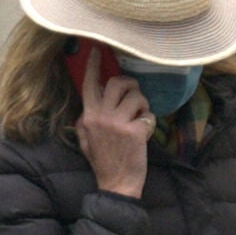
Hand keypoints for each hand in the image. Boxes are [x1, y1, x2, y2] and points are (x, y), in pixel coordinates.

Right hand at [75, 47, 155, 198]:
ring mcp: (118, 123)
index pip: (90, 85)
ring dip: (142, 104)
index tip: (96, 50)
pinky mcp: (135, 131)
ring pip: (136, 96)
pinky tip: (144, 133)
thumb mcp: (86, 138)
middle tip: (133, 93)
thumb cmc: (103, 160)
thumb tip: (93, 96)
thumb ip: (87, 116)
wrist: (117, 184)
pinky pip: (148, 114)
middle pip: (117, 83)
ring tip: (139, 117)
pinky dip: (149, 121)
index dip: (94, 66)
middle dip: (129, 84)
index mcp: (88, 116)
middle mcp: (101, 116)